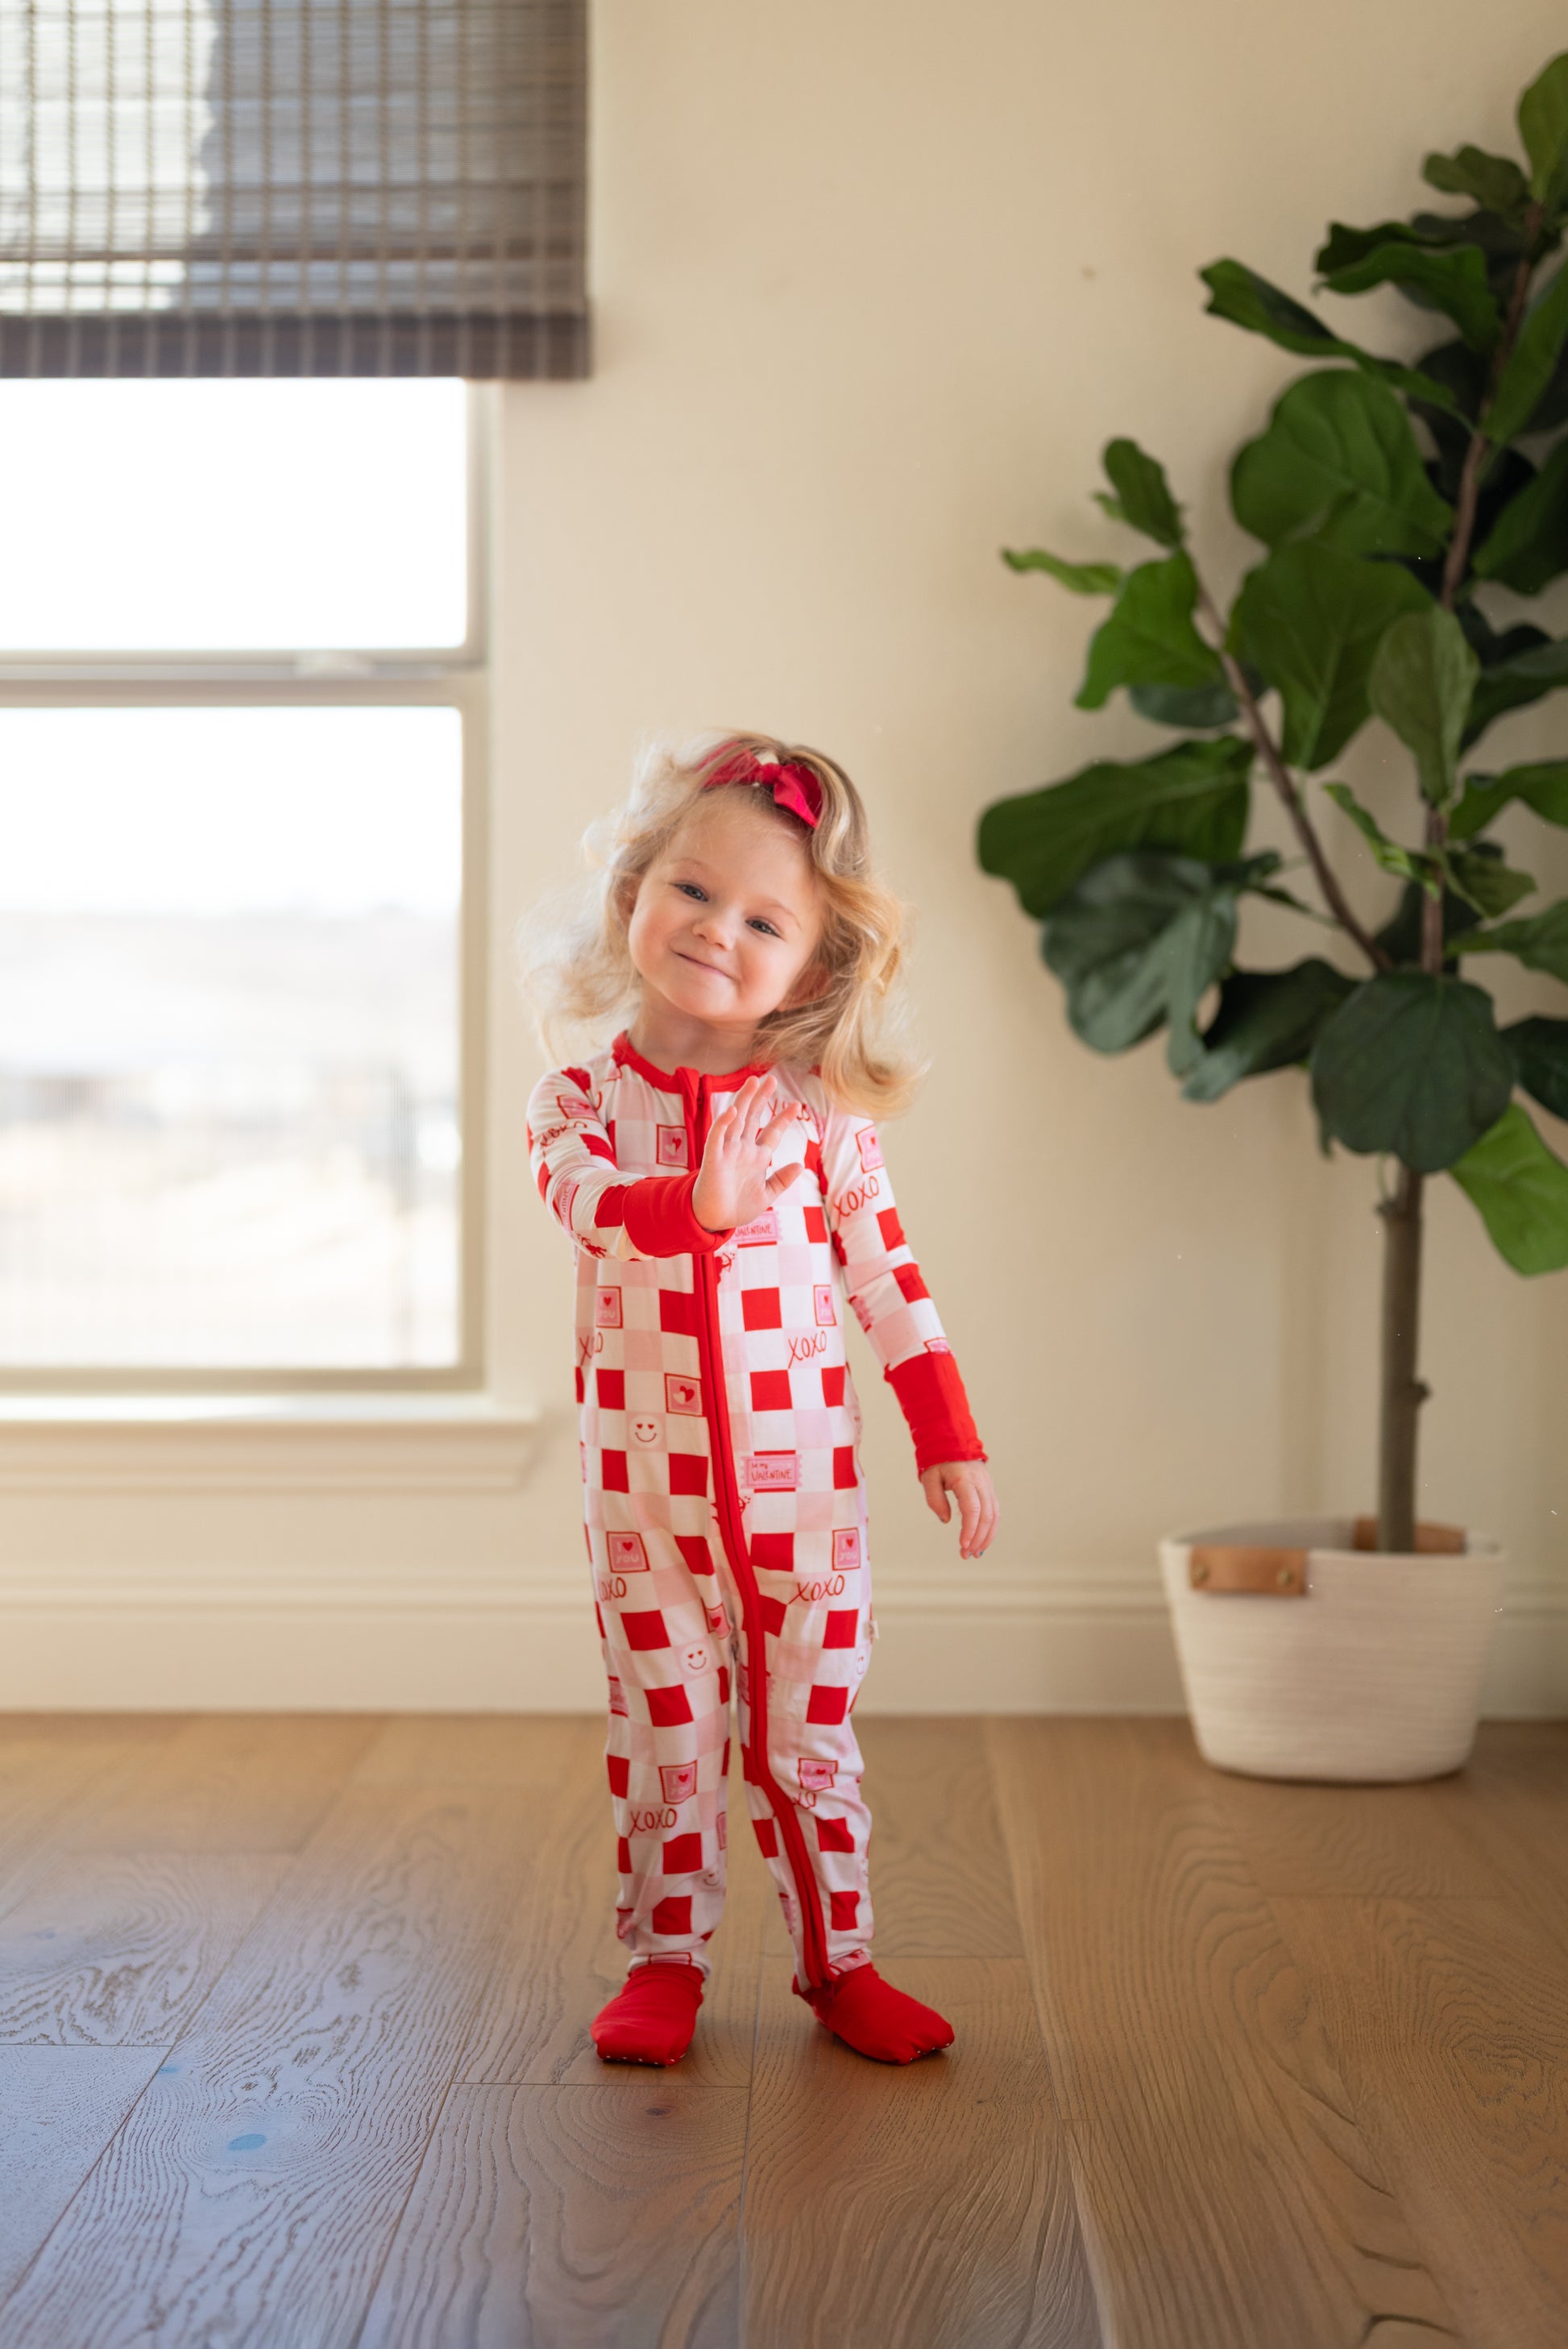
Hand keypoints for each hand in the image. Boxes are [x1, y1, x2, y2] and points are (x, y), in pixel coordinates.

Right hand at [692, 1071, 804, 1232]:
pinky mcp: (713, 1160)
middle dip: (761, 1098)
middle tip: (771, 1078)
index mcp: (756, 1158)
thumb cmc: (737, 1208)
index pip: (772, 1133)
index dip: (783, 1119)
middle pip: (753, 1118)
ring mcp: (727, 1152)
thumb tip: (800, 1163)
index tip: (796, 1104)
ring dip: (744, 1101)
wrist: (713, 1221)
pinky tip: (732, 1111)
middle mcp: (742, 1150)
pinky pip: (717, 1138)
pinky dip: (723, 1124)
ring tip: (753, 1082)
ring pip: (736, 1121)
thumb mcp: (766, 1195)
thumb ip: (782, 1180)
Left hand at [920, 1461, 997, 1559]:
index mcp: (965, 1479)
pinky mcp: (989, 1489)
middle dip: (978, 1538)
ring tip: (975, 1553)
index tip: (963, 1545)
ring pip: (994, 1515)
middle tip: (966, 1554)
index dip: (970, 1529)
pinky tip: (982, 1541)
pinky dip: (990, 1527)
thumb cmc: (938, 1460)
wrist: (953, 1441)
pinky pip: (994, 1511)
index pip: (973, 1509)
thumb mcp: (929, 1478)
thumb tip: (946, 1520)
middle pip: (986, 1515)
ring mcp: (988, 1486)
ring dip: (987, 1536)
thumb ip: (935, 1499)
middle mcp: (981, 1483)